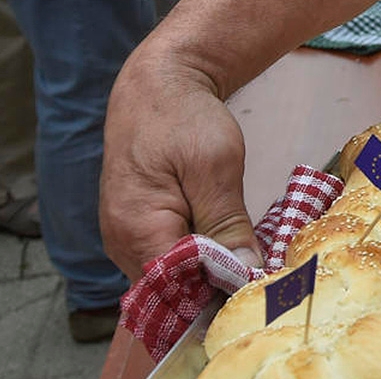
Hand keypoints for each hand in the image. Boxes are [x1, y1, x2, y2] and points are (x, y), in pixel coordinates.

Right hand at [102, 53, 261, 277]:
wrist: (157, 88)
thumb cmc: (184, 118)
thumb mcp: (216, 167)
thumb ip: (226, 225)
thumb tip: (245, 274)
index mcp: (137, 230)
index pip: (177, 289)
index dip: (218, 293)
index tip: (257, 285)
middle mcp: (122, 244)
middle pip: (172, 289)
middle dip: (214, 287)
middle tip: (258, 272)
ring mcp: (125, 240)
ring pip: (171, 278)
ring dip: (206, 274)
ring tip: (245, 258)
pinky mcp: (136, 232)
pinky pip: (167, 259)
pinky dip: (195, 258)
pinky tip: (223, 247)